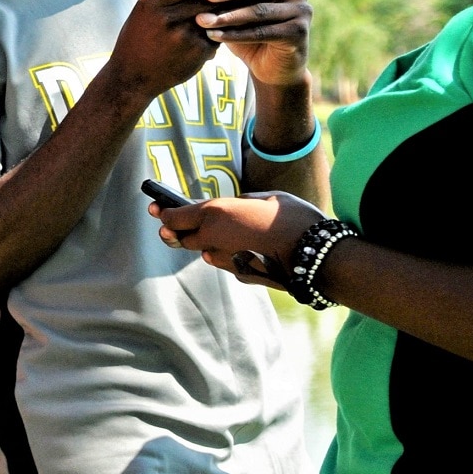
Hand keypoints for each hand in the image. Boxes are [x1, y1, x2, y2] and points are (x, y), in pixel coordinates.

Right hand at [99, 0, 223, 101]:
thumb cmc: (137, 38)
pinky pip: (216, 37)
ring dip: (227, 12)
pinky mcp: (197, 53)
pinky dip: (218, 34)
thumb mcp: (141, 8)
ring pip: (216, 17)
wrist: (132, 77)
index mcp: (155, 3)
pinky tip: (216, 35)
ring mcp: (184, 37)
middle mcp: (169, 18)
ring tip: (235, 8)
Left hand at [150, 190, 326, 288]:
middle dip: (176, 231)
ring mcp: (226, 260)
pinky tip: (238, 248)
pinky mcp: (240, 275)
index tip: (155, 208)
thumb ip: (242, 202)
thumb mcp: (265, 198)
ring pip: (204, 252)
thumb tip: (235, 206)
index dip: (163, 213)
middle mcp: (214, 238)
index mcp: (216, 212)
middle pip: (182, 238)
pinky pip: (224, 262)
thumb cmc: (294, 217)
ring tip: (215, 233)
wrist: (317, 254)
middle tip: (172, 223)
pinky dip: (225, 255)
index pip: (175, 217)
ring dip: (204, 243)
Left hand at [196, 0, 311, 87]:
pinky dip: (235, 34)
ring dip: (228, 16)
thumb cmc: (252, 38)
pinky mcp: (298, 33)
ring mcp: (301, 13)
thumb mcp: (240, 14)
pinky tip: (214, 35)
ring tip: (202, 20)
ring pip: (259, 12)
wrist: (273, 72)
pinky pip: (262, 32)